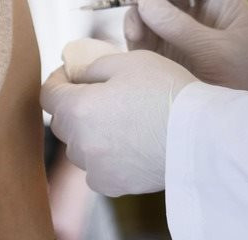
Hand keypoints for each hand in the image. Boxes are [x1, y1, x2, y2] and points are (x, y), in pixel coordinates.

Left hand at [40, 50, 197, 196]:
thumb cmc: (167, 92)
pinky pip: (98, 169)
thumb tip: (79, 74)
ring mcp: (95, 167)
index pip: (47, 94)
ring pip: (81, 147)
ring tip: (121, 120)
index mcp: (78, 108)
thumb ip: (94, 67)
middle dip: (74, 105)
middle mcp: (80, 142)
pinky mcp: (114, 185)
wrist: (200, 136)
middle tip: (99, 94)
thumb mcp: (129, 61)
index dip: (57, 79)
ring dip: (91, 133)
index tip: (70, 74)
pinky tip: (128, 144)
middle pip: (63, 122)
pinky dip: (106, 157)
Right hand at [123, 0, 247, 100]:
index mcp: (222, 3)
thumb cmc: (242, 82)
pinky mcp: (161, 49)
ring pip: (148, 5)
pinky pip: (141, 30)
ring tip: (135, 28)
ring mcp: (177, 29)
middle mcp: (197, 11)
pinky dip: (133, 30)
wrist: (240, 124)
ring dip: (136, 10)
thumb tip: (145, 4)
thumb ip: (183, 29)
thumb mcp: (218, 53)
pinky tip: (134, 38)